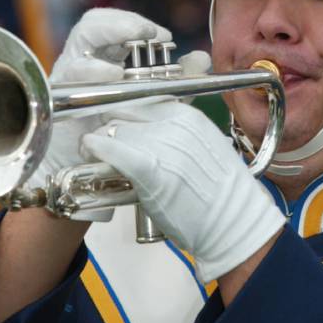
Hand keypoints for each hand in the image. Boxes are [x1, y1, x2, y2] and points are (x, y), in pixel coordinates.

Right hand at [26, 8, 209, 220]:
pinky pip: (68, 84)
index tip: (164, 37)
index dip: (136, 23)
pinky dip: (90, 77)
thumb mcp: (157, 101)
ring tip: (122, 69)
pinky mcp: (58, 102)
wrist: (88, 168)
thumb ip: (180, 79)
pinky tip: (110, 82)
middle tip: (146, 35)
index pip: (113, 24)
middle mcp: (83, 62)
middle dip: (118, 25)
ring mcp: (67, 81)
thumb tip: (202, 59)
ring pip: (76, 52)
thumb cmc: (120, 129)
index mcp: (106, 56)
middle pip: (90, 26)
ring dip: (101, 57)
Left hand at [81, 103, 285, 281]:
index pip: (141, 100)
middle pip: (124, 113)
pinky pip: (112, 149)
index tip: (116, 126)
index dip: (123, 112)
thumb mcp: (204, 147)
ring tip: (93, 152)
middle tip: (102, 143)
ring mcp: (161, 144)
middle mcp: (173, 123)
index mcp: (187, 115)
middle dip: (109, 126)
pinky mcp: (149, 168)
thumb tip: (149, 133)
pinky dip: (96, 147)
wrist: (233, 222)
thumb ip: (178, 134)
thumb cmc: (220, 192)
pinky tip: (89, 150)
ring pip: (114, 130)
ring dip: (99, 139)